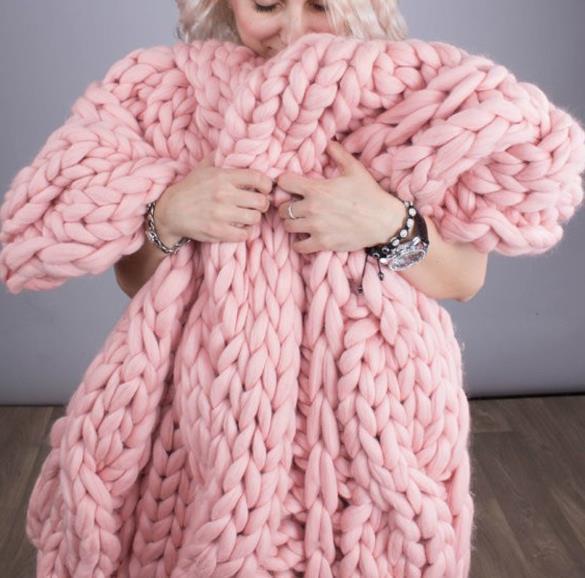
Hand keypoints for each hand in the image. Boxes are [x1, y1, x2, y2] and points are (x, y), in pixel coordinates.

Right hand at [155, 150, 273, 244]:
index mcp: (223, 177)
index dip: (267, 184)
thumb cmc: (189, 189)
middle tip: (258, 205)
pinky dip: (245, 232)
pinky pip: (244, 234)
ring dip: (254, 218)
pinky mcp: (218, 232)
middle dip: (263, 203)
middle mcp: (224, 195)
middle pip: (261, 201)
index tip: (265, 189)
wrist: (170, 211)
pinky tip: (240, 228)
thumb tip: (233, 146)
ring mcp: (222, 215)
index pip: (258, 178)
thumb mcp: (203, 168)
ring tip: (248, 216)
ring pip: (255, 218)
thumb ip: (219, 157)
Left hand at [276, 140, 406, 253]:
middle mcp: (311, 209)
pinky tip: (306, 237)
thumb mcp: (355, 169)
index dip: (284, 182)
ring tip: (300, 221)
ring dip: (291, 223)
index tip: (290, 185)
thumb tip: (329, 142)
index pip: (283, 182)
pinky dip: (299, 243)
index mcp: (316, 189)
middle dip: (286, 205)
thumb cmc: (369, 194)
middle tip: (295, 206)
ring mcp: (315, 228)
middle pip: (282, 208)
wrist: (383, 221)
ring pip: (288, 226)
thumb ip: (338, 154)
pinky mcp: (322, 243)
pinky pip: (298, 246)